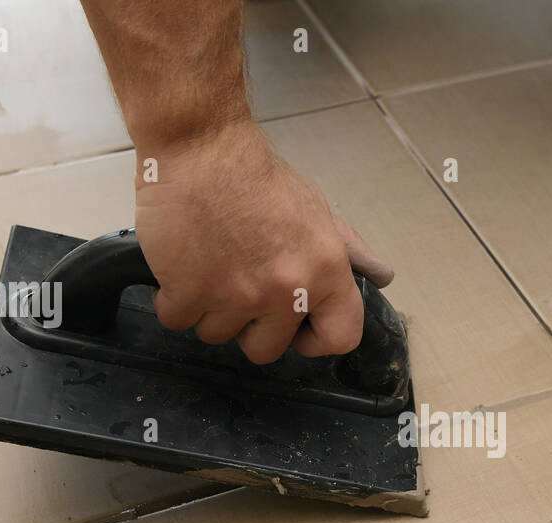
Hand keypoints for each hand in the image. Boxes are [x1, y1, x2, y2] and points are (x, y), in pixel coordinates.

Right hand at [134, 122, 393, 361]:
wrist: (200, 145)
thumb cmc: (256, 175)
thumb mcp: (315, 210)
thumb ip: (345, 250)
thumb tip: (380, 275)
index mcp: (325, 271)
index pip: (341, 337)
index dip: (316, 341)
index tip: (296, 331)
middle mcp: (287, 289)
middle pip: (266, 349)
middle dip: (248, 326)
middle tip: (235, 286)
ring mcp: (238, 295)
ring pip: (217, 334)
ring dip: (206, 308)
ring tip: (205, 264)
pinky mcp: (190, 293)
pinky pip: (176, 320)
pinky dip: (171, 299)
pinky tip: (178, 266)